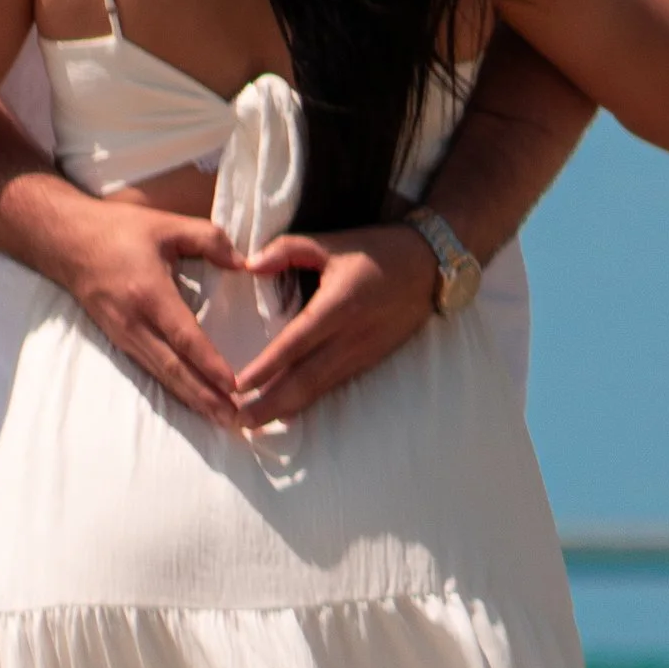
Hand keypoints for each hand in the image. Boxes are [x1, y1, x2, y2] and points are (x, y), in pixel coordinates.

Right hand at [54, 193, 248, 429]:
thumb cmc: (119, 230)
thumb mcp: (168, 224)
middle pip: (174, 368)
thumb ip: (210, 239)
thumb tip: (245, 263)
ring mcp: (124, 335)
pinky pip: (151, 370)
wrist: (65, 242)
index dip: (209, 363)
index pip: (185, 336)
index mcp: (149, 293)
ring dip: (193, 399)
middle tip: (236, 420)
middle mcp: (135, 322)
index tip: (235, 385)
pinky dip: (175, 389)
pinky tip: (194, 400)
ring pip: (162, 375)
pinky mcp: (119, 341)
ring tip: (221, 418)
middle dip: (206, 397)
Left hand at [230, 222, 435, 424]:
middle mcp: (350, 337)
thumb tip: (250, 265)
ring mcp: (362, 353)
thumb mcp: (331, 242)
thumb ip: (287, 249)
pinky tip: (288, 413)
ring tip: (255, 426)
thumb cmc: (376, 251)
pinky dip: (309, 402)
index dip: (267, 367)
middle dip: (270, 403)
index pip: (295, 343)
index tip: (238, 386)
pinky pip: (334, 386)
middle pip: (305, 378)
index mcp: (338, 305)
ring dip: (286, 408)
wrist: (430, 267)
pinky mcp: (369, 361)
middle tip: (239, 422)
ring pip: (319, 388)